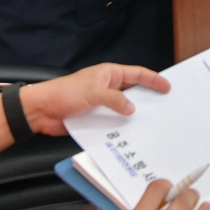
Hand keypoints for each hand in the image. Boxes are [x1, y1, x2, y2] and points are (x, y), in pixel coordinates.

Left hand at [19, 63, 169, 136]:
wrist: (41, 111)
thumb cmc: (64, 93)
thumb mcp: (93, 93)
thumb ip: (115, 100)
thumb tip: (132, 108)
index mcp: (109, 74)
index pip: (137, 74)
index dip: (154, 80)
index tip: (167, 87)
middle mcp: (108, 87)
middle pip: (134, 92)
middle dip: (148, 99)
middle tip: (164, 107)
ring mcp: (102, 103)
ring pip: (124, 109)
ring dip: (134, 116)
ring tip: (150, 124)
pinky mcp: (96, 118)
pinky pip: (114, 122)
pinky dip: (122, 127)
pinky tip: (130, 135)